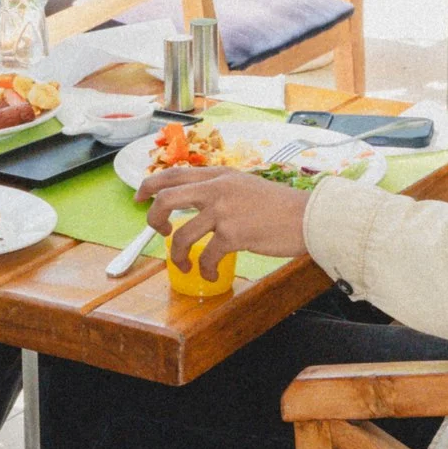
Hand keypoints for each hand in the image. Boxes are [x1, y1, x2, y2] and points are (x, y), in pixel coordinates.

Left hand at [140, 166, 313, 276]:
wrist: (307, 217)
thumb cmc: (279, 206)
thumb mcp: (245, 185)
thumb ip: (220, 189)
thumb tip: (196, 201)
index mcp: (218, 175)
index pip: (173, 174)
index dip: (149, 186)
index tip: (140, 199)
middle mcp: (217, 189)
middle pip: (166, 198)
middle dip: (153, 218)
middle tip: (160, 232)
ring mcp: (224, 211)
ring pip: (182, 235)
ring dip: (178, 255)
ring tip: (185, 263)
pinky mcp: (233, 235)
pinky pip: (206, 256)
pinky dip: (204, 270)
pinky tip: (212, 274)